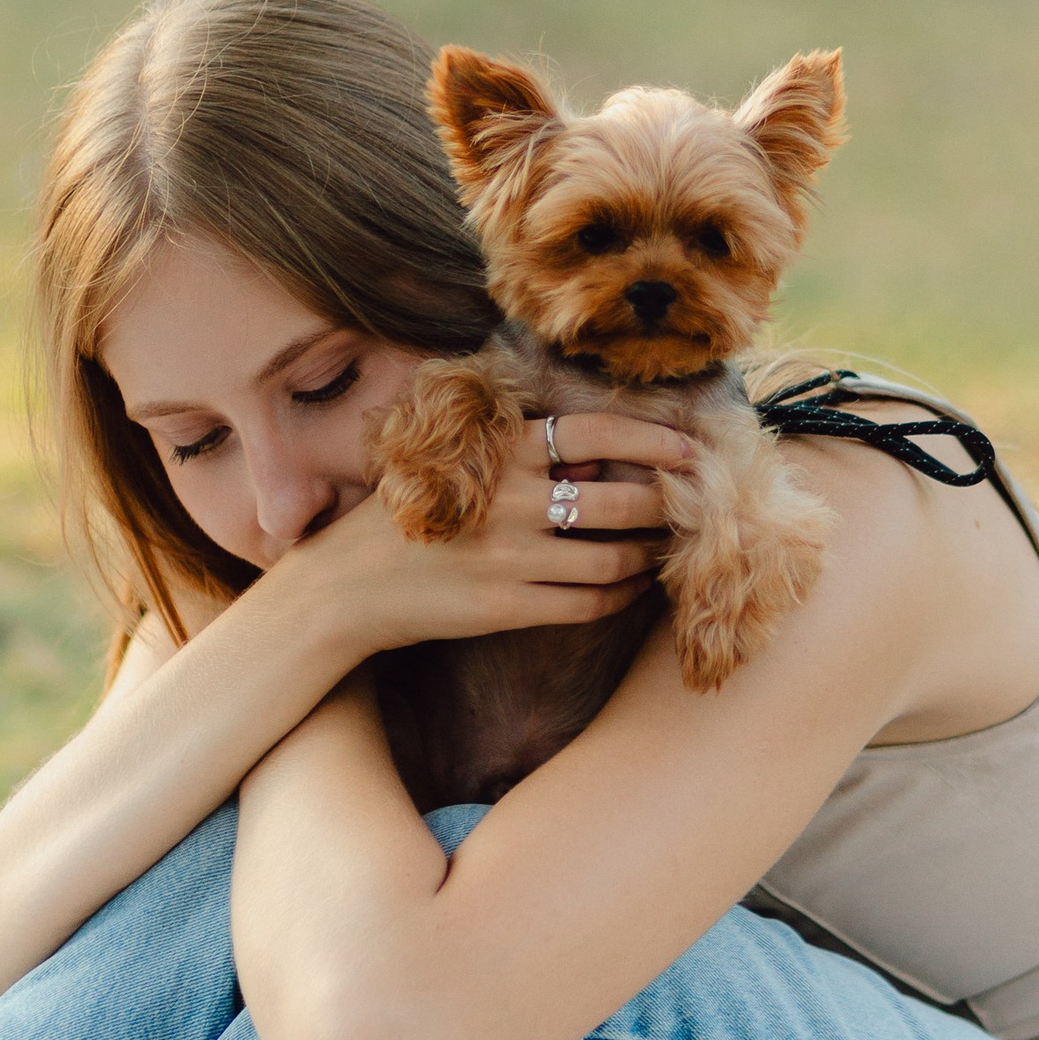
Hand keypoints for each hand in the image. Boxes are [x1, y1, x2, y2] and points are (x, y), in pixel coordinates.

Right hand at [281, 411, 693, 654]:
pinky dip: (619, 596)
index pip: (596, 432)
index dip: (653, 439)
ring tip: (658, 552)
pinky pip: (587, 604)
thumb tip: (609, 464)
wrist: (348, 586)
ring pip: (612, 558)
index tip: (690, 449)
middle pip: (620, 499)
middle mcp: (510, 499)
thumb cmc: (408, 517)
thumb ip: (526, 459)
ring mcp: (509, 556)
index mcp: (499, 452)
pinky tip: (627, 589)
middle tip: (687, 508)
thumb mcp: (459, 467)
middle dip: (664, 506)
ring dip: (646, 557)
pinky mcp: (506, 607)